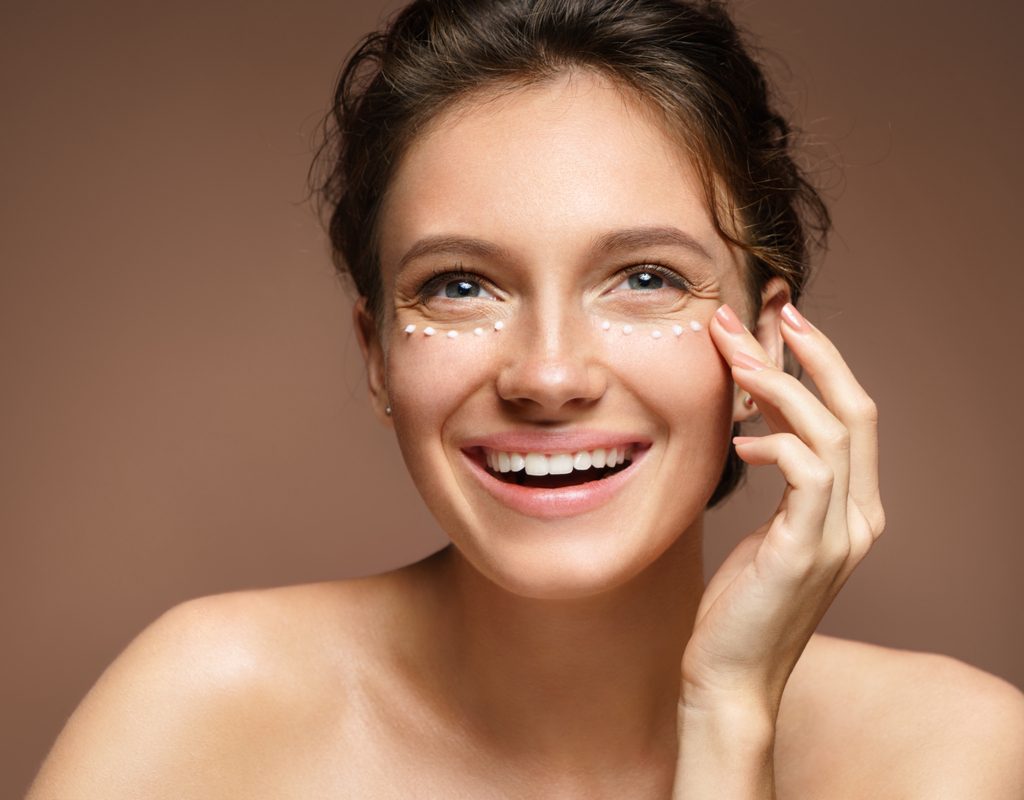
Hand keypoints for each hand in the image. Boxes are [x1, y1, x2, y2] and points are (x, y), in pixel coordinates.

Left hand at [680, 301, 884, 718]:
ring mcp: (839, 535)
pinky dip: (774, 441)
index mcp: (851, 508)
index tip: (780, 323)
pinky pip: (807, 471)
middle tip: (764, 312)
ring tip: (729, 357)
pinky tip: (737, 441)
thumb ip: (776, 477)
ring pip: (831, 430)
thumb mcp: (764, 527)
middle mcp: (859, 517)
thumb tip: (753, 420)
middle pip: (854, 409)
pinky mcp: (807, 550)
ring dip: (778, 383)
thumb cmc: (739, 603)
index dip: (822, 363)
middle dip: (810, 353)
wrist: (729, 676)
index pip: (850, 416)